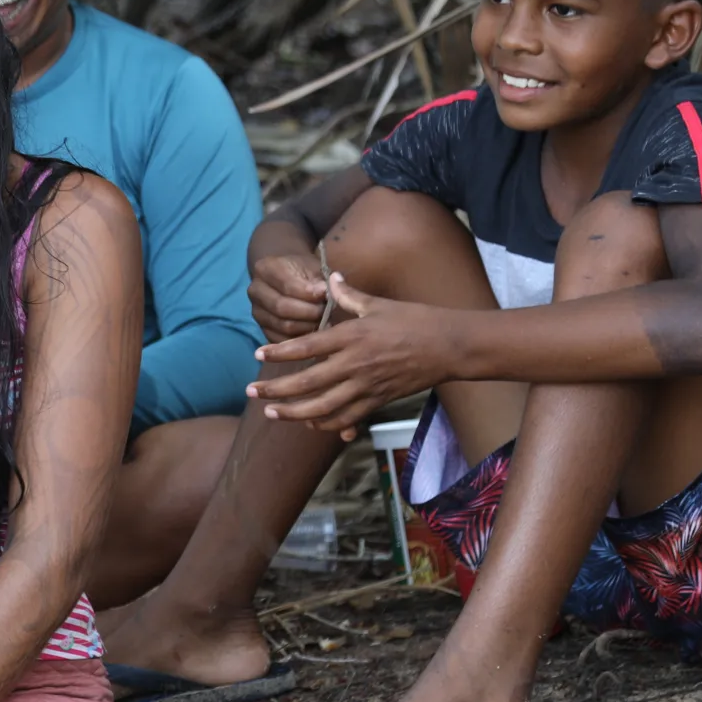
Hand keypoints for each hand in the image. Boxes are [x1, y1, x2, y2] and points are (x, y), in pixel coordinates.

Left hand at [247, 275, 448, 435]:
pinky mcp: (378, 400)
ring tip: (272, 413)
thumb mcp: (379, 304)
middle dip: (276, 390)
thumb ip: (349, 295)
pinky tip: (310, 424)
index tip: (258, 355)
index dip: (280, 352)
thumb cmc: (416, 320)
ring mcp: (367, 386)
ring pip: (323, 408)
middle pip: (307, 383)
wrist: (451, 347)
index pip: (307, 346)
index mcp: (352, 336)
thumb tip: (332, 277)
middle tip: (251, 393)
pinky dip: (326, 424)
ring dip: (294, 414)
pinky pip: (347, 418)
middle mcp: (355, 364)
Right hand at [248, 248, 330, 341]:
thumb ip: (319, 280)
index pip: (287, 286)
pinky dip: (300, 339)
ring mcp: (257, 312)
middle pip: (282, 308)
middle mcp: (255, 291)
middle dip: (310, 312)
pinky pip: (281, 340)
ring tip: (323, 321)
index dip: (310, 294)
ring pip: (283, 326)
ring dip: (307, 327)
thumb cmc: (302, 269)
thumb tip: (326, 293)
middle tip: (328, 311)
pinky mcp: (262, 329)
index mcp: (264, 269)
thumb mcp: (312, 266)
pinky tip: (313, 332)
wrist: (285, 274)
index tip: (329, 295)